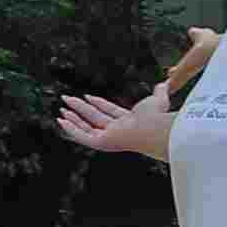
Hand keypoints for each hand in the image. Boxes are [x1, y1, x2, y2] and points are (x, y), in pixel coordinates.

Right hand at [56, 92, 172, 159]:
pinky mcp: (101, 143)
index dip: (97, 103)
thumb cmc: (157, 117)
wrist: (152, 129)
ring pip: (86, 126)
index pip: (109, 111)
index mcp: (128, 121)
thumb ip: (160, 91)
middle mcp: (117, 130)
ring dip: (73, 117)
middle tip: (67, 99)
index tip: (87, 96)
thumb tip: (165, 83)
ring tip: (61, 109)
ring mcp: (108, 137)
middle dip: (80, 108)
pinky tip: (61, 121)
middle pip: (94, 117)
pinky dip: (71, 129)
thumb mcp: (158, 99)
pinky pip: (82, 136)